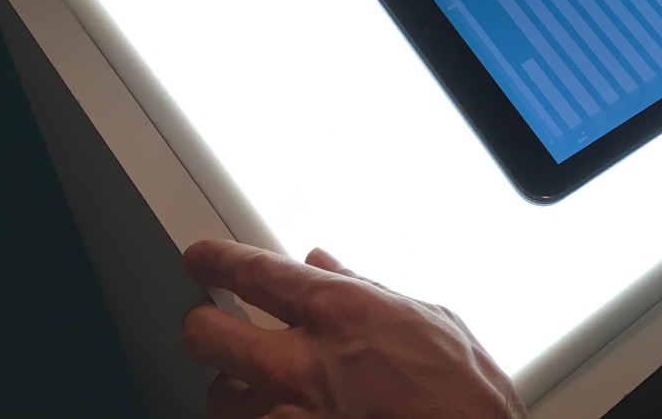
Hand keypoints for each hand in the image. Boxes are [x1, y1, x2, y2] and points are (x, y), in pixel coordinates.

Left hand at [182, 239, 525, 418]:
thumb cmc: (461, 393)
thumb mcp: (425, 318)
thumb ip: (364, 287)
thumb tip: (323, 264)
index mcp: (338, 313)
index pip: (251, 272)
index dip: (215, 260)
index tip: (200, 258)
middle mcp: (300, 364)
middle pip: (205, 333)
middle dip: (204, 324)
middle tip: (212, 324)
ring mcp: (286, 418)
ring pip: (217, 396)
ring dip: (235, 388)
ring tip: (258, 389)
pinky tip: (278, 416)